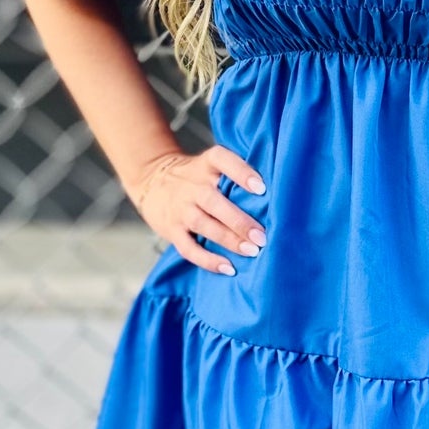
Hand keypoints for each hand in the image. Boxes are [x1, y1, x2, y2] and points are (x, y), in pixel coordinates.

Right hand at [129, 144, 266, 275]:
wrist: (153, 181)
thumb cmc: (197, 177)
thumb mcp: (210, 165)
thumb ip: (235, 174)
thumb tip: (275, 195)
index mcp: (205, 165)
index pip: (221, 159)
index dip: (241, 172)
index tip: (261, 188)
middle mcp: (191, 186)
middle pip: (214, 201)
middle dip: (239, 221)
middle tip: (262, 236)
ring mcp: (180, 209)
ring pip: (204, 225)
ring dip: (229, 240)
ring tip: (252, 251)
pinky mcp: (172, 231)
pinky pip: (189, 248)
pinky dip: (208, 260)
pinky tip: (229, 268)